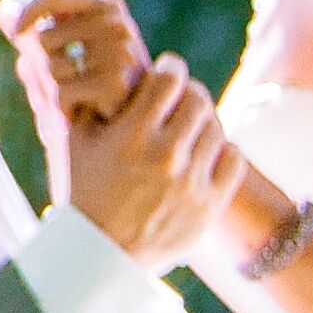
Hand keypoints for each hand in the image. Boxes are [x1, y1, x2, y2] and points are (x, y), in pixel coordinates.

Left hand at [4, 0, 149, 191]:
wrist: (138, 124)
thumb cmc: (99, 78)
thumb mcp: (70, 45)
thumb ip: (38, 25)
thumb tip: (1, 6)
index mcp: (107, 5)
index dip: (29, 12)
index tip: (15, 32)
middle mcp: (118, 24)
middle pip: (44, 38)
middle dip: (47, 63)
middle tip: (74, 76)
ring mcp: (121, 55)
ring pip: (51, 68)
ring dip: (57, 88)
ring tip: (82, 94)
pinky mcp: (116, 86)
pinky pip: (61, 93)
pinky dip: (64, 108)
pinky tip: (85, 112)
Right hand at [62, 57, 247, 275]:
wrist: (101, 249)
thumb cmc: (85, 188)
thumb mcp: (77, 139)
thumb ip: (91, 99)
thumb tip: (103, 63)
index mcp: (131, 135)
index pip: (168, 79)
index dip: (171, 67)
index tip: (168, 67)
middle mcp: (165, 156)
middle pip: (198, 99)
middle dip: (190, 90)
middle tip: (182, 94)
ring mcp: (190, 182)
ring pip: (216, 127)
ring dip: (204, 119)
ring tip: (192, 123)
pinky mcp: (209, 205)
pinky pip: (234, 159)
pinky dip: (224, 148)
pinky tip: (207, 150)